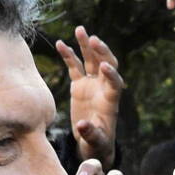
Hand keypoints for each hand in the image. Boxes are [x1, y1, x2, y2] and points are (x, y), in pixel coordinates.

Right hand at [57, 27, 123, 165]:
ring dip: (86, 45)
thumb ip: (90, 133)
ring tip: (80, 30)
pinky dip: (69, 55)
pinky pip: (75, 66)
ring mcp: (92, 84)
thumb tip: (82, 125)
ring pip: (91, 60)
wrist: (91, 142)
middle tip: (94, 40)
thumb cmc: (97, 144)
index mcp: (111, 101)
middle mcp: (103, 88)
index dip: (111, 74)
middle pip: (106, 64)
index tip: (103, 66)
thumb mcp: (95, 142)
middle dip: (101, 52)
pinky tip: (60, 43)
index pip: (114, 82)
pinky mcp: (80, 85)